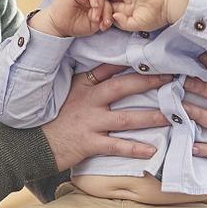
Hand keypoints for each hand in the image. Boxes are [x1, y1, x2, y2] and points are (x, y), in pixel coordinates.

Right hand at [38, 0, 112, 36]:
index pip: (109, 5)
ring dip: (100, 7)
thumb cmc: (74, 25)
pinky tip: (94, 7)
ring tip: (95, 18)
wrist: (58, 26)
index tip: (106, 26)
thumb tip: (111, 17)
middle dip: (107, 12)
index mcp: (97, 4)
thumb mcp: (93, 25)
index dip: (110, 15)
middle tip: (102, 23)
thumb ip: (103, 20)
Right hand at [42, 64, 172, 170]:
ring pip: (125, 118)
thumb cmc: (53, 118)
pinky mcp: (89, 143)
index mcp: (83, 85)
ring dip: (151, 117)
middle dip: (148, 82)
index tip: (152, 57)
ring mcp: (89, 122)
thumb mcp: (68, 93)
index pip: (109, 68)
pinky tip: (152, 150)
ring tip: (171, 116)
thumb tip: (114, 70)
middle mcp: (88, 101)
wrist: (34, 142)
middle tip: (171, 80)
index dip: (131, 62)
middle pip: (123, 87)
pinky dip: (135, 148)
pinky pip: (117, 146)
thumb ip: (89, 82)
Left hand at [101, 0, 189, 30]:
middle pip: (110, 0)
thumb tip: (112, 16)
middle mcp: (127, 0)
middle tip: (91, 4)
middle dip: (101, 2)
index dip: (104, 13)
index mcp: (129, 11)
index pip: (112, 10)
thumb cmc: (156, 16)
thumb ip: (123, 23)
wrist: (167, 4)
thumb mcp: (137, 25)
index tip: (95, 16)